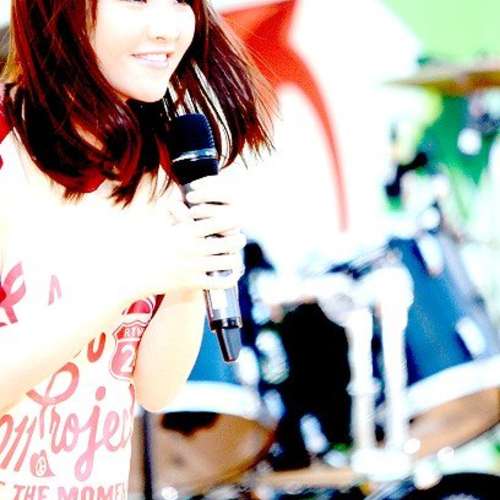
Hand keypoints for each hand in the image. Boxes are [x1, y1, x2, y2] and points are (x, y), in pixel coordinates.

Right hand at [128, 174, 246, 299]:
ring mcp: (194, 267)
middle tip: (239, 238)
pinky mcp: (193, 283)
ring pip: (230, 262)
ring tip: (233, 256)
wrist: (132, 272)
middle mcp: (193, 248)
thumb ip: (173, 211)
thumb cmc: (145, 245)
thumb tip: (180, 195)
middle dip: (238, 239)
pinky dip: (230, 277)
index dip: (232, 220)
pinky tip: (229, 273)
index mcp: (186, 231)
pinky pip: (222, 282)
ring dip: (234, 258)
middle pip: (231, 242)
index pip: (219, 221)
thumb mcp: (158, 223)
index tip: (235, 221)